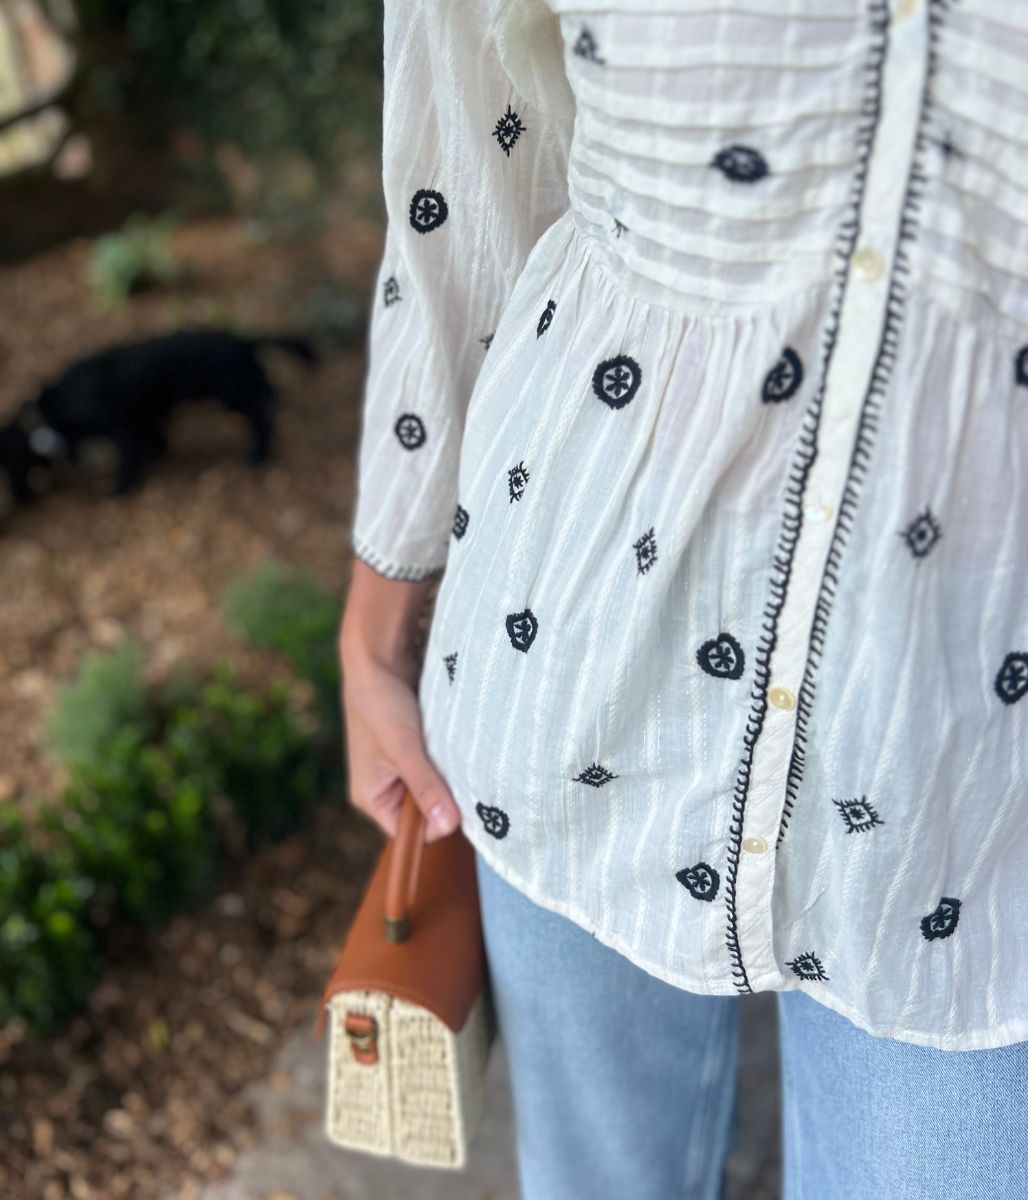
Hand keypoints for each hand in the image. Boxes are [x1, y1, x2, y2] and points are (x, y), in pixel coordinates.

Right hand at [338, 558, 460, 843]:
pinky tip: (455, 746)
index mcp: (370, 798)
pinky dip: (445, 759)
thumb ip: (426, 788)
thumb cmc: (382, 704)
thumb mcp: (405, 749)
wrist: (376, 657)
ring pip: (432, 787)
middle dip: (445, 797)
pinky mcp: (409, 749)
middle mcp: (381, 789)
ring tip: (457, 758)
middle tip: (466, 779)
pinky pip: (433, 766)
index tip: (463, 804)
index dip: (437, 822)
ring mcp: (395, 769)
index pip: (411, 833)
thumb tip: (448, 827)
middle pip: (423, 811)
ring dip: (447, 776)